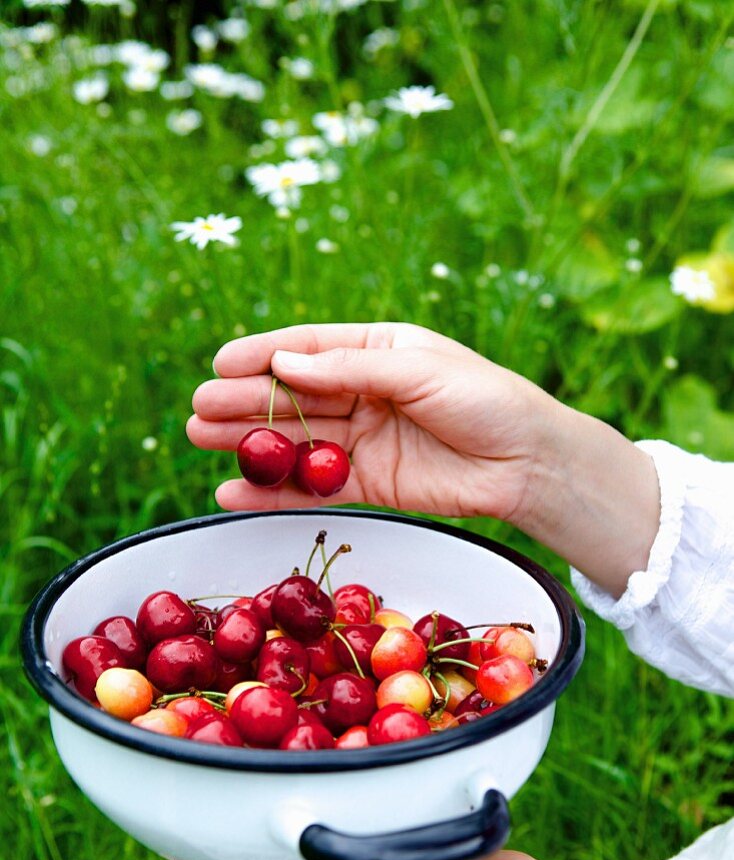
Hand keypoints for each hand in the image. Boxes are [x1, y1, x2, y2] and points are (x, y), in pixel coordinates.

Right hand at [188, 321, 557, 523]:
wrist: (529, 463)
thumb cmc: (485, 399)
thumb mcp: (420, 371)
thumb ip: (351, 370)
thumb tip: (284, 365)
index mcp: (377, 350)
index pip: (308, 349)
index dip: (262, 356)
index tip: (220, 364)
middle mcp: (364, 393)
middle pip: (293, 397)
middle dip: (244, 403)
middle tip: (198, 411)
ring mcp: (364, 441)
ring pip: (296, 440)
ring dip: (250, 443)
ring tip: (201, 441)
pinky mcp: (370, 485)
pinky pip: (314, 486)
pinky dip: (275, 492)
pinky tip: (235, 493)